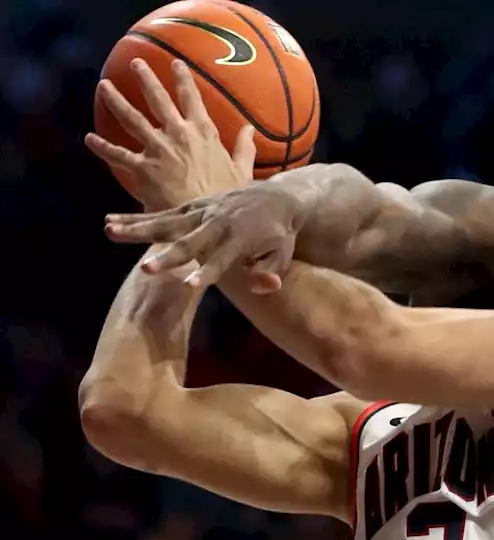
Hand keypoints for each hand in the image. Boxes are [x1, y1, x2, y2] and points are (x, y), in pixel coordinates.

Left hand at [86, 58, 254, 209]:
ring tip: (104, 86)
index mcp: (204, 133)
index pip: (192, 99)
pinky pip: (117, 154)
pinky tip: (89, 138)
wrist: (207, 220)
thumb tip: (250, 130)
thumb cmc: (226, 197)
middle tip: (136, 63)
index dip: (183, 80)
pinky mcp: (142, 168)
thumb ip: (244, 148)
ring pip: (131, 118)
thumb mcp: (242, 171)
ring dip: (115, 100)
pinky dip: (101, 146)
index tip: (176, 63)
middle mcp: (178, 134)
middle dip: (146, 79)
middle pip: (158, 100)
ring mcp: (158, 149)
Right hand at [105, 183, 303, 292]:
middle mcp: (218, 223)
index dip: (206, 273)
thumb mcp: (282, 254)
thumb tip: (265, 286)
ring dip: (138, 229)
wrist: (276, 197)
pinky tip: (110, 220)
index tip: (188, 285)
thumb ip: (270, 271)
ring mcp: (202, 212)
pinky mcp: (191, 206)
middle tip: (145, 269)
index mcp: (241, 238)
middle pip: (189, 242)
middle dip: (168, 257)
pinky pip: (161, 212)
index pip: (222, 260)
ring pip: (166, 222)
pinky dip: (137, 216)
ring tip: (109, 232)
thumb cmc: (278, 234)